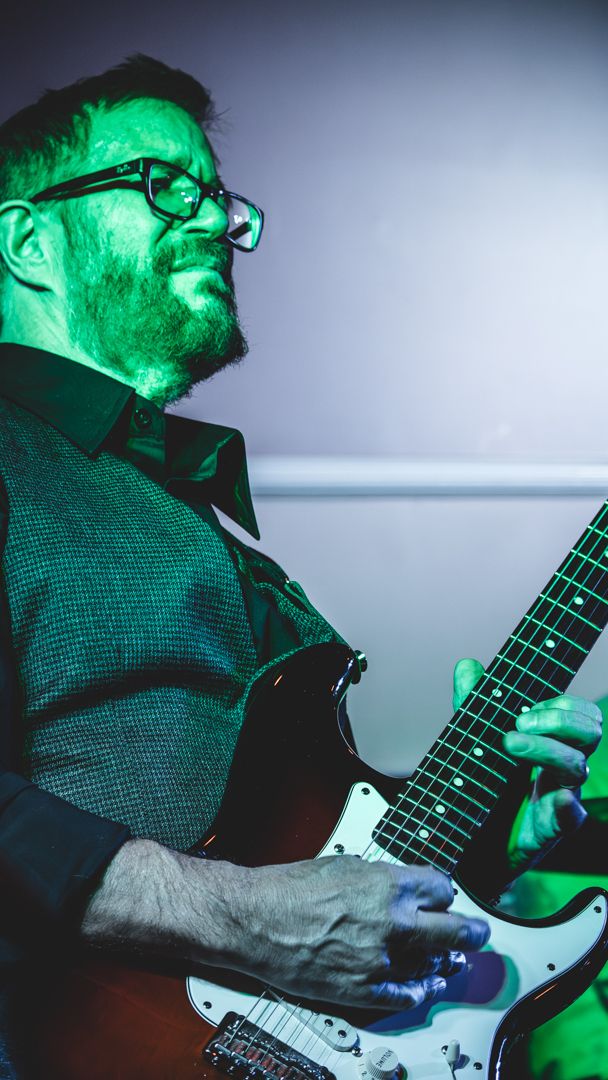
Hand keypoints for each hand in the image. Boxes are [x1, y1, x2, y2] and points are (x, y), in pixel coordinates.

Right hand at [82, 841, 489, 1011]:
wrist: (255, 920)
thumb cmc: (291, 888)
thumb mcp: (345, 865)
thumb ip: (383, 878)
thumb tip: (406, 887)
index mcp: (390, 885)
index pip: (442, 888)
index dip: (443, 891)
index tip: (443, 896)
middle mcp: (394, 924)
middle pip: (455, 930)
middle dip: (471, 930)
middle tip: (479, 932)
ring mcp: (382, 962)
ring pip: (434, 966)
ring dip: (445, 962)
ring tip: (452, 962)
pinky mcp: (364, 992)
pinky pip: (406, 996)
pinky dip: (418, 990)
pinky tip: (424, 986)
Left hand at [453, 658, 602, 875]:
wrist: (471, 845)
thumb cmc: (486, 789)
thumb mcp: (474, 740)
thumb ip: (473, 704)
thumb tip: (467, 665)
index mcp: (551, 742)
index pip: (581, 714)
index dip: (563, 704)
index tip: (524, 708)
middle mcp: (562, 767)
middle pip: (589, 733)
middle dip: (559, 719)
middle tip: (519, 721)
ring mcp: (560, 797)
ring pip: (578, 766)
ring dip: (547, 748)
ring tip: (509, 743)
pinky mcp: (551, 829)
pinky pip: (571, 817)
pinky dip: (567, 807)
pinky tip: (558, 799)